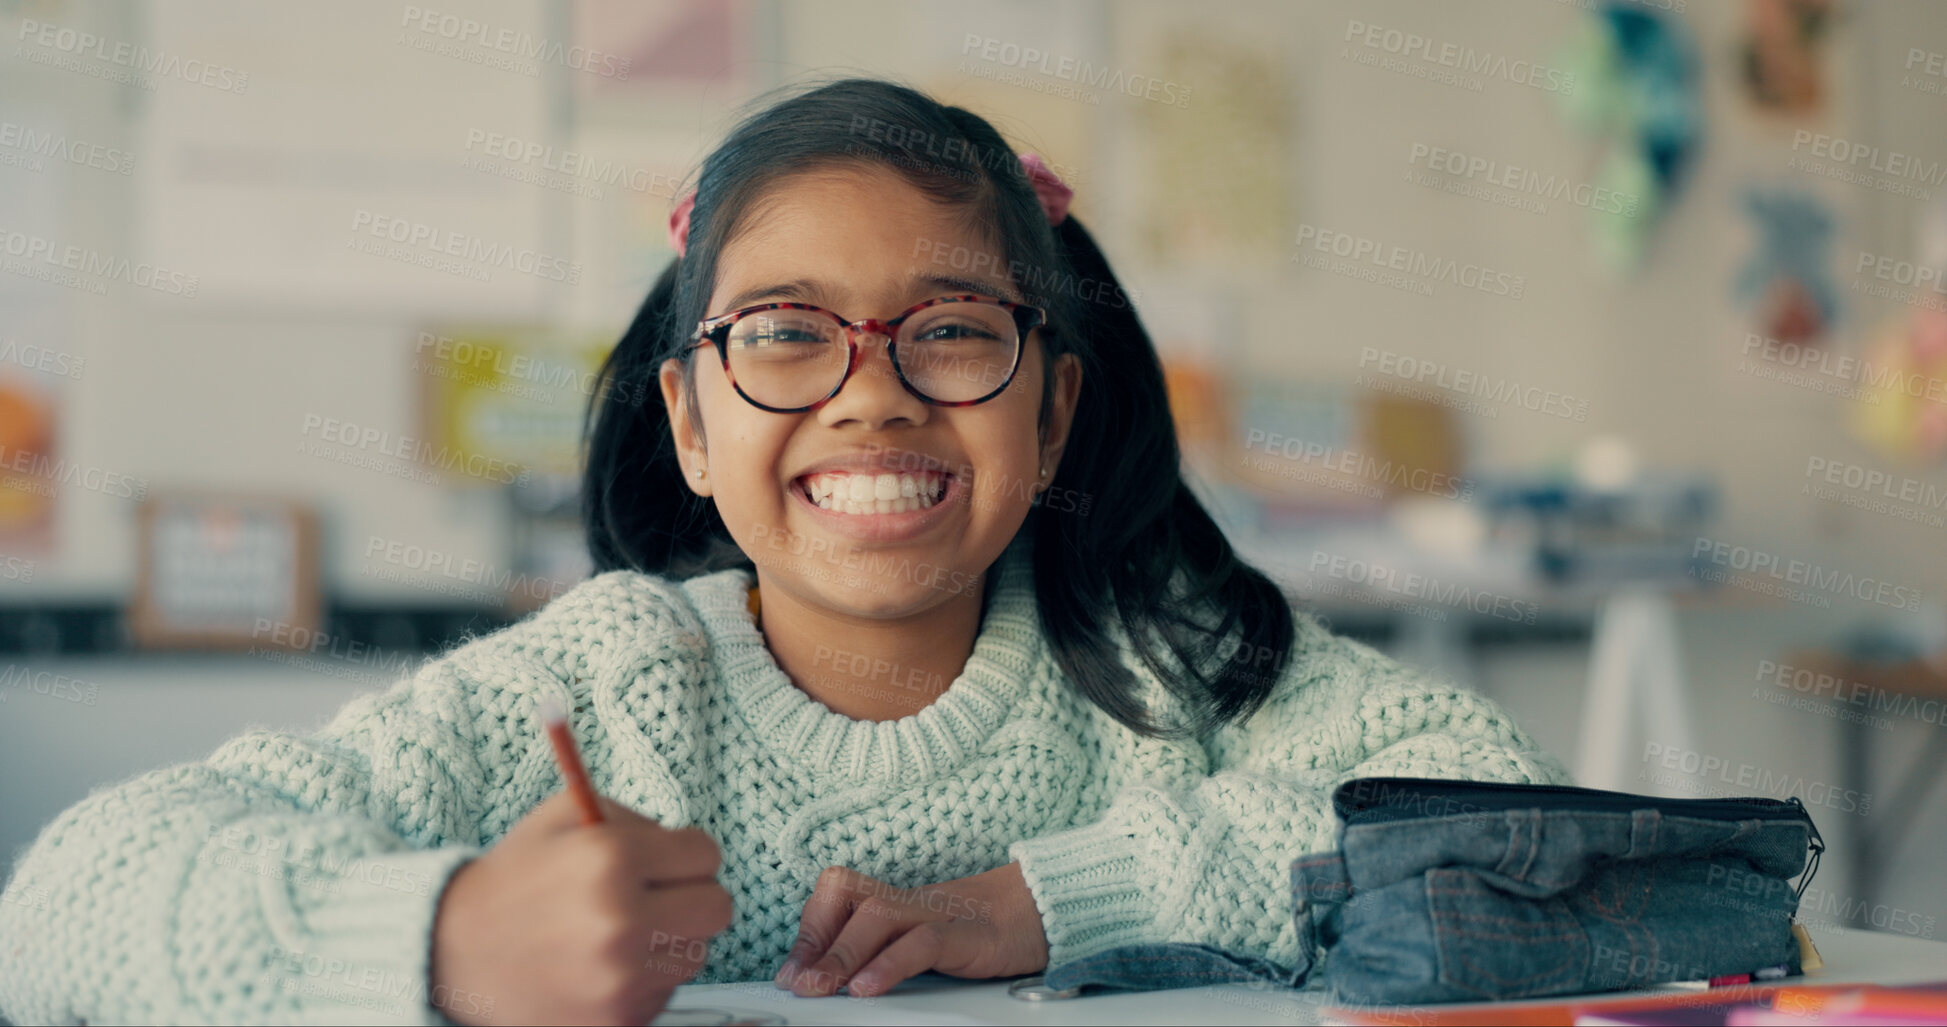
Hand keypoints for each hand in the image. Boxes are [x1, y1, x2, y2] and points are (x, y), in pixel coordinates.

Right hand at [430, 792, 733, 1025]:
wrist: (453, 951)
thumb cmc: (516, 876)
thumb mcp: (567, 816)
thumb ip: (635, 819)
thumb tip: (687, 846)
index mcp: (611, 858)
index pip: (706, 854)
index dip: (686, 853)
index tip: (667, 859)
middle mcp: (622, 921)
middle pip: (718, 908)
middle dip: (692, 895)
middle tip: (659, 895)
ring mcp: (621, 979)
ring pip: (696, 953)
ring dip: (669, 939)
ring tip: (621, 931)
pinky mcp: (617, 1021)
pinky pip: (666, 992)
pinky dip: (645, 979)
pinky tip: (604, 965)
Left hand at [774, 862, 1047, 997]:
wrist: (1044, 911)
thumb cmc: (980, 930)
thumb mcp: (920, 941)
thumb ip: (880, 954)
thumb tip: (828, 983)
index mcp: (896, 900)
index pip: (838, 893)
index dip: (810, 927)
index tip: (791, 971)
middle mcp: (912, 900)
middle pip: (849, 899)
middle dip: (814, 943)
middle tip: (796, 984)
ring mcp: (940, 913)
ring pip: (878, 916)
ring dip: (840, 954)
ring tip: (819, 988)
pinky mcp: (969, 934)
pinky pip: (923, 942)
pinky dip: (890, 964)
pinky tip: (868, 988)